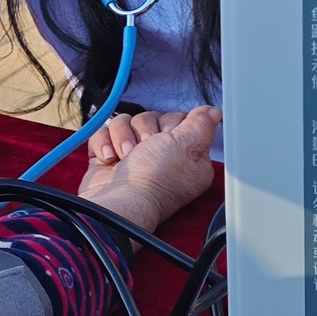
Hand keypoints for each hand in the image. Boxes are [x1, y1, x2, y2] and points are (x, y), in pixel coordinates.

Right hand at [77, 108, 220, 235]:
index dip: (170, 123)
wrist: (119, 203)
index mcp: (186, 157)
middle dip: (144, 130)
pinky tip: (110, 159)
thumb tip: (213, 112)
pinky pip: (103, 133)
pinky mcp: (110, 159)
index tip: (168, 136)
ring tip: (125, 157)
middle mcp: (161, 157)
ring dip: (122, 137)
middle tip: (146, 148)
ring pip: (125, 123)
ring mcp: (133, 158)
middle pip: (150, 118)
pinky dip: (103, 144)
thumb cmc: (154, 181)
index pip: (179, 120)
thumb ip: (201, 124)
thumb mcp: (186, 146)